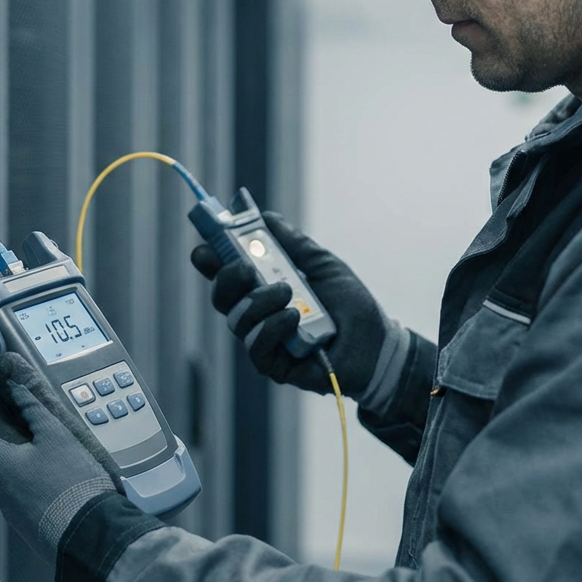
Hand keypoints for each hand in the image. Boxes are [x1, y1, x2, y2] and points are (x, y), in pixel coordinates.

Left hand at [0, 353, 120, 561]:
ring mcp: (12, 502)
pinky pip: (29, 481)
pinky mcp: (30, 515)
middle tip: (44, 398)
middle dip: (20, 413)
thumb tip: (9, 372)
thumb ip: (32, 400)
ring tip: (62, 431)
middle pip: (1, 435)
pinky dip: (41, 466)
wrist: (90, 537)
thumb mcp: (56, 432)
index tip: (9, 372)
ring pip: (17, 459)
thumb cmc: (74, 486)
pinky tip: (66, 464)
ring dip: (33, 441)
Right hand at [191, 212, 396, 399]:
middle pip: (222, 296)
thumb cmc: (351, 305)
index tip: (205, 245)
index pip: (227, 272)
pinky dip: (270, 327)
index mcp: (264, 286)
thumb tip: (266, 216)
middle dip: (226, 278)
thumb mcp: (322, 265)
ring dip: (257, 301)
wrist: (376, 343)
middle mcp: (258, 313)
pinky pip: (255, 346)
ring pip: (236, 319)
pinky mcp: (274, 364)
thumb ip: (293, 243)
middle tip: (243, 266)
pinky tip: (292, 318)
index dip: (211, 258)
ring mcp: (264, 339)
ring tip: (286, 292)